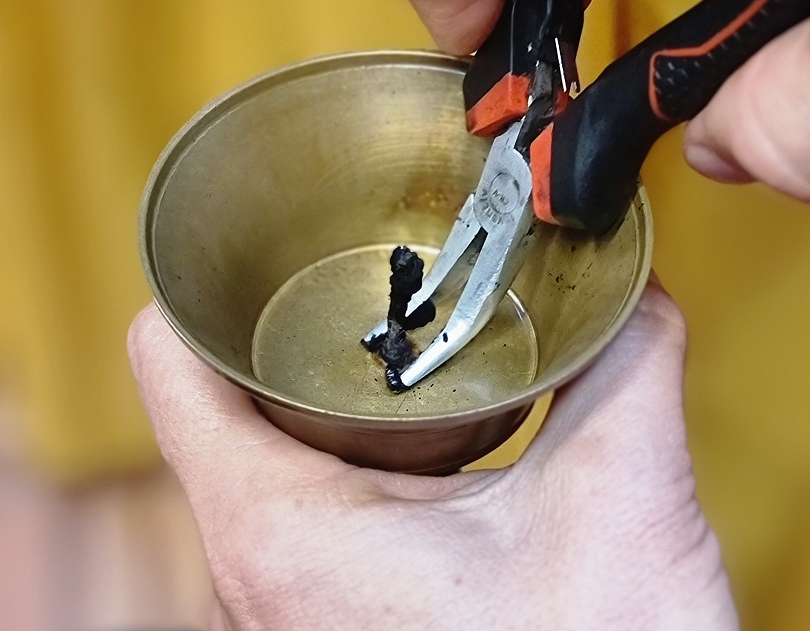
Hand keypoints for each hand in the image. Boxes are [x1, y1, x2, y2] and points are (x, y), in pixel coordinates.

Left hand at [128, 283, 735, 630]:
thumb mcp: (620, 497)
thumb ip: (629, 355)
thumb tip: (630, 271)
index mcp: (280, 529)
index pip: (171, 357)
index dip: (214, 272)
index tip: (277, 225)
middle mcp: (257, 569)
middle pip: (219, 387)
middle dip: (296, 312)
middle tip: (374, 261)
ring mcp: (287, 596)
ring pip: (263, 440)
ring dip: (333, 375)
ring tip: (405, 329)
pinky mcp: (331, 610)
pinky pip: (305, 489)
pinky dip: (358, 434)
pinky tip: (432, 421)